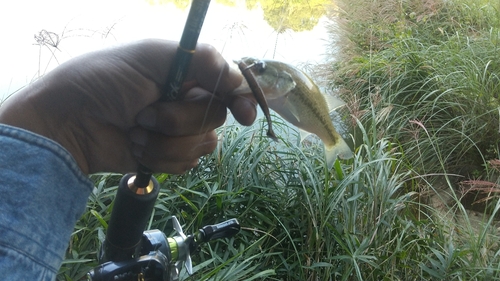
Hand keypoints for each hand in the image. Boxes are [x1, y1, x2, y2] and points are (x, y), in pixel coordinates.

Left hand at [0, 39, 256, 173]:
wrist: (68, 124)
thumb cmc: (103, 81)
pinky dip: (160, 158)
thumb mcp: (150, 56)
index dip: (242, 99)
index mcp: (187, 72)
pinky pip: (187, 164)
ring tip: (134, 131)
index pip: (229, 84)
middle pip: (216, 117)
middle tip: (145, 113)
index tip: (244, 115)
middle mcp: (187, 101)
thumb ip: (201, 59)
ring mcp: (179, 132)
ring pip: (203, 145)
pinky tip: (135, 148)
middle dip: (179, 120)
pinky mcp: (169, 157)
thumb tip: (239, 81)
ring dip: (165, 142)